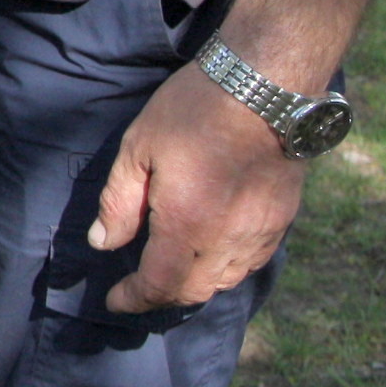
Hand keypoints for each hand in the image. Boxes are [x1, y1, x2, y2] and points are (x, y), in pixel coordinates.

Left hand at [87, 60, 309, 311]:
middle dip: (162, 296)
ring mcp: (260, 233)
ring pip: (225, 280)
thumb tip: (103, 243)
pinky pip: (251, 261)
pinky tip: (210, 252)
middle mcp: (227, 240)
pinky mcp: (282, 220)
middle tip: (139, 290)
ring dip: (195, 284)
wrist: (265, 87)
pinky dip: (225, 268)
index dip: (134, 298)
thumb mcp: (139, 148)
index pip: (158, 284)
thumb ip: (119, 203)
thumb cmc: (194, 111)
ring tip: (171, 273)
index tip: (115, 300)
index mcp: (187, 225)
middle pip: (193, 290)